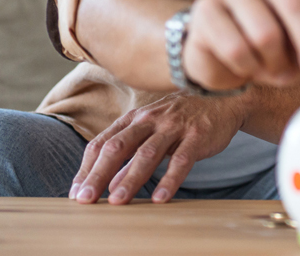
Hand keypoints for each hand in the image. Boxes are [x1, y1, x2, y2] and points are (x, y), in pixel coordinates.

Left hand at [69, 92, 241, 204]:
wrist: (223, 98)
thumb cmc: (182, 118)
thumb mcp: (152, 132)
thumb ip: (130, 155)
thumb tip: (108, 183)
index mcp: (134, 119)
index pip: (102, 143)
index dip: (86, 168)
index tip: (76, 193)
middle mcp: (150, 120)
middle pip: (117, 147)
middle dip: (98, 174)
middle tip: (85, 199)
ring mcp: (174, 126)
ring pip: (147, 154)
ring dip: (130, 179)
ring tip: (117, 202)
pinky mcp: (197, 135)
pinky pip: (181, 159)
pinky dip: (169, 179)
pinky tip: (159, 198)